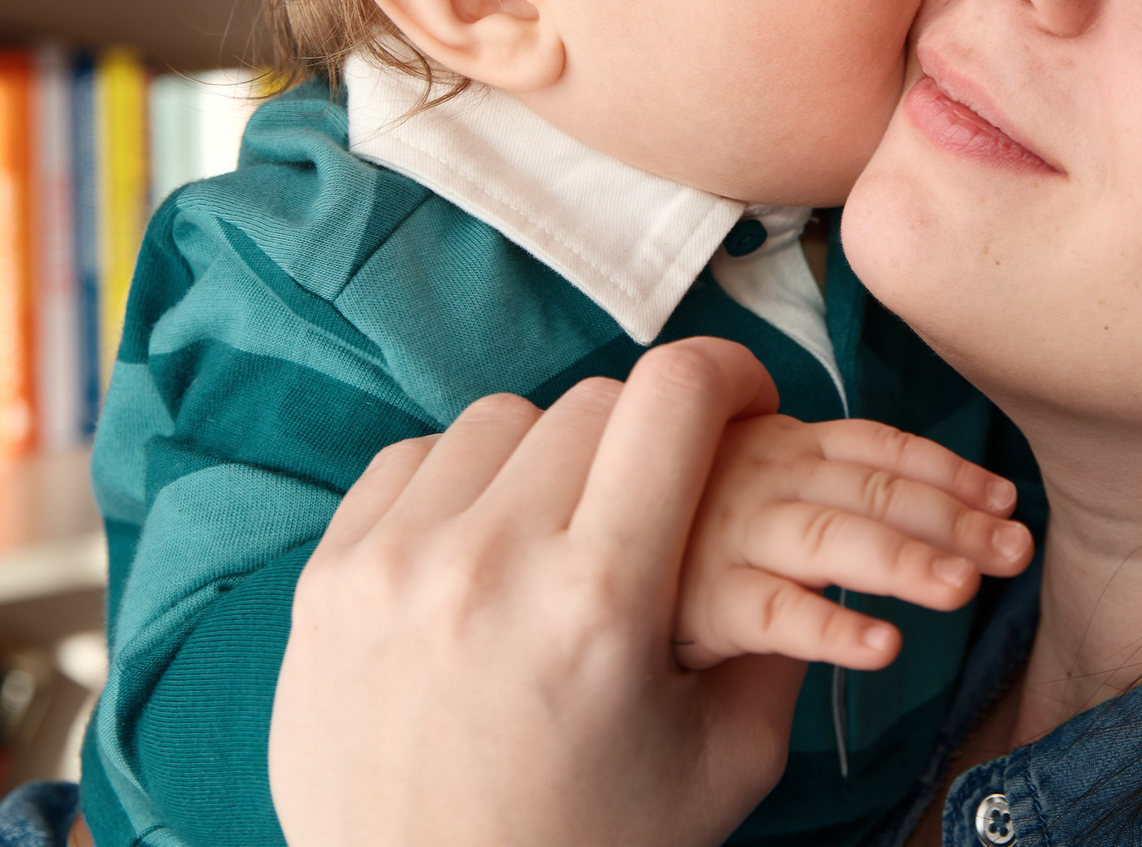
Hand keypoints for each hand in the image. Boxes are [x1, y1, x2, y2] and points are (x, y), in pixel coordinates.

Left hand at [268, 339, 810, 846]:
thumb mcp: (723, 765)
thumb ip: (784, 640)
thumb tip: (813, 538)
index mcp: (601, 601)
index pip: (675, 396)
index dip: (729, 376)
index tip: (744, 402)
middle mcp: (491, 563)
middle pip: (594, 402)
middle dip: (648, 434)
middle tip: (662, 493)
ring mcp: (394, 565)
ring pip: (501, 421)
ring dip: (550, 454)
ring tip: (566, 528)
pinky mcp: (328, 579)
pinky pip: (413, 463)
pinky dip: (463, 484)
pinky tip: (485, 548)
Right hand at [675, 414, 1033, 669]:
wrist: (583, 552)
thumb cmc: (688, 522)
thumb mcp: (757, 481)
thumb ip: (826, 484)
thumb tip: (937, 515)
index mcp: (784, 441)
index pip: (878, 446)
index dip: (948, 470)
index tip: (1007, 500)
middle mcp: (762, 475)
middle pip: (868, 489)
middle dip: (949, 519)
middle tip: (1016, 552)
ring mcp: (729, 531)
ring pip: (827, 539)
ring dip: (901, 562)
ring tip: (963, 589)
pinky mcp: (698, 596)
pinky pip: (771, 612)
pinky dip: (827, 629)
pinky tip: (882, 647)